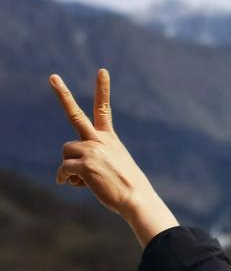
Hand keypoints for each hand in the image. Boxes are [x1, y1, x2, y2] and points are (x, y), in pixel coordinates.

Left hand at [49, 68, 177, 245]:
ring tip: (83, 179)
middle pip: (75, 115)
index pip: (104, 110)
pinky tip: (75, 185)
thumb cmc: (129, 188)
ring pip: (66, 151)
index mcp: (110, 139)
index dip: (103, 89)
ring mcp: (91, 151)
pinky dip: (65, 179)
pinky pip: (63, 169)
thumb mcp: (115, 168)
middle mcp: (99, 141)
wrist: (137, 200)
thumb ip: (94, 161)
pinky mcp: (84, 165)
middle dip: (63, 94)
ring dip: (69, 166)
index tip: (102, 70)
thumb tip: (68, 172)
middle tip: (53, 77)